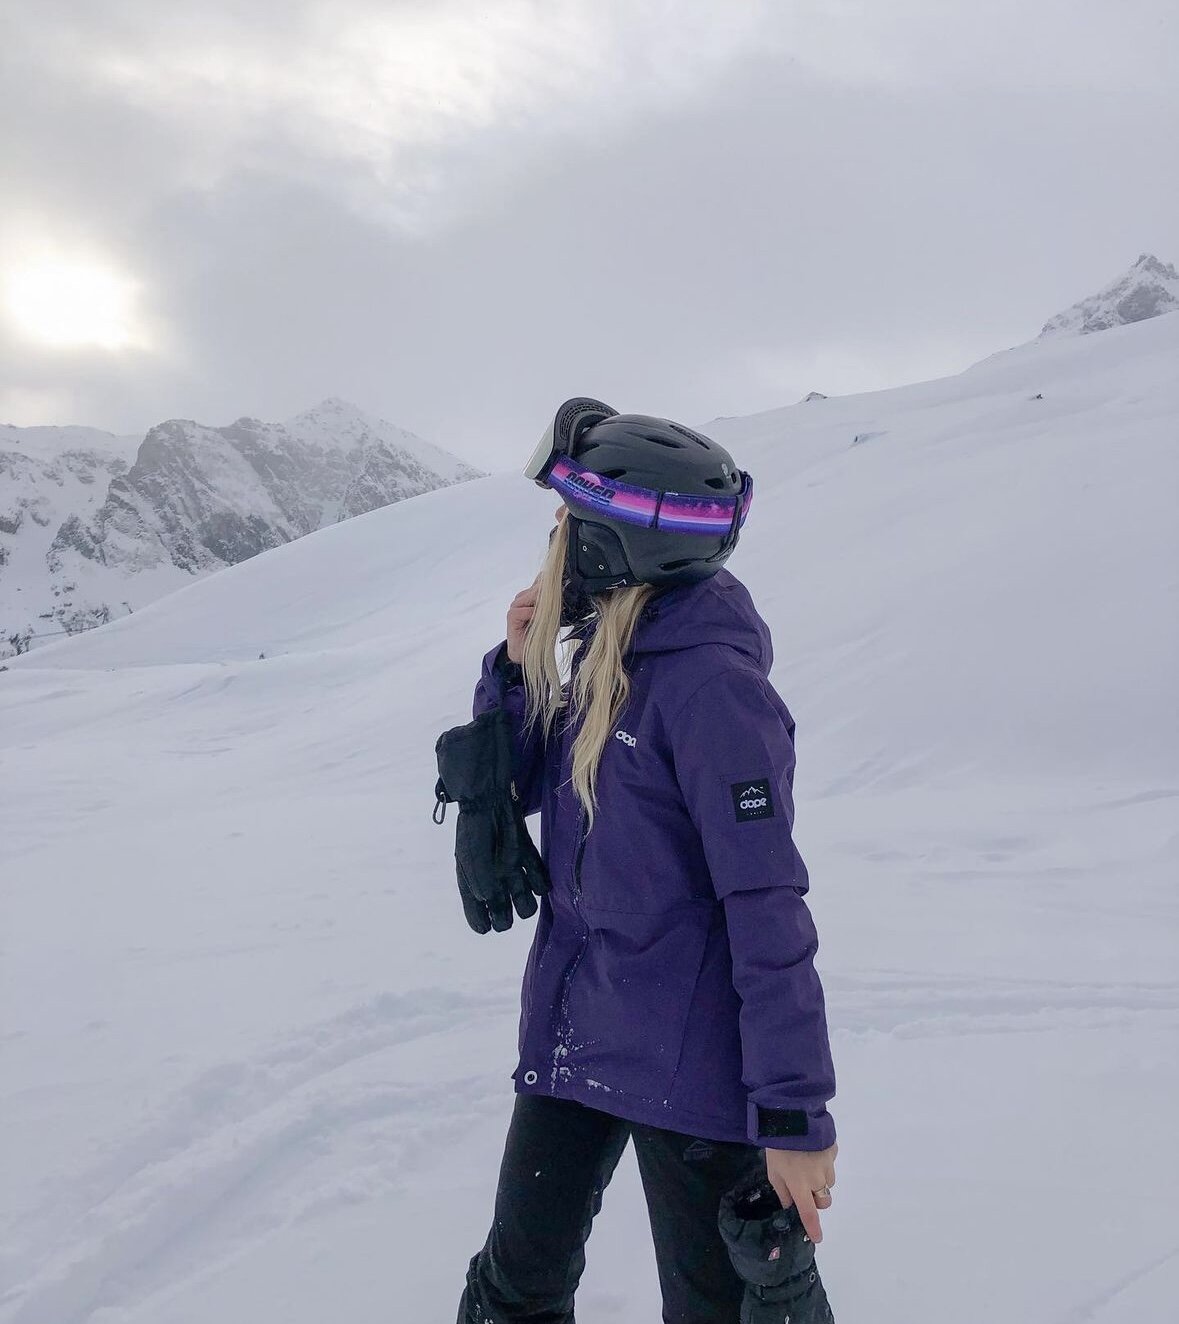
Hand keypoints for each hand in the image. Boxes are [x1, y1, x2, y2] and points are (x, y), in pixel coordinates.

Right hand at [506, 507, 565, 663]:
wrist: (529, 656)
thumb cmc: (543, 635)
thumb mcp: (555, 617)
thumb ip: (559, 603)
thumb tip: (571, 589)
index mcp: (533, 595)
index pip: (542, 580)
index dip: (552, 583)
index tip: (565, 586)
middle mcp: (524, 598)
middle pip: (537, 587)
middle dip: (549, 594)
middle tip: (561, 601)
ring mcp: (516, 606)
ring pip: (530, 596)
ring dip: (541, 604)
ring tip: (551, 613)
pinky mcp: (512, 616)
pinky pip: (523, 610)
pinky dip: (532, 614)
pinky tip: (538, 620)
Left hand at [764, 1142, 836, 1244]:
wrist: (794, 1116)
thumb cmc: (778, 1146)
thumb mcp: (773, 1170)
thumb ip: (782, 1190)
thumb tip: (790, 1204)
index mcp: (800, 1186)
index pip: (809, 1213)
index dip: (813, 1228)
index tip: (817, 1238)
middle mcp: (817, 1179)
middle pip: (824, 1200)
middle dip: (816, 1199)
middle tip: (804, 1187)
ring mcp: (828, 1165)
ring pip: (828, 1182)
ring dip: (820, 1179)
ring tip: (806, 1162)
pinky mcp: (833, 1151)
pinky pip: (831, 1163)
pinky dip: (823, 1162)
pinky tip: (813, 1151)